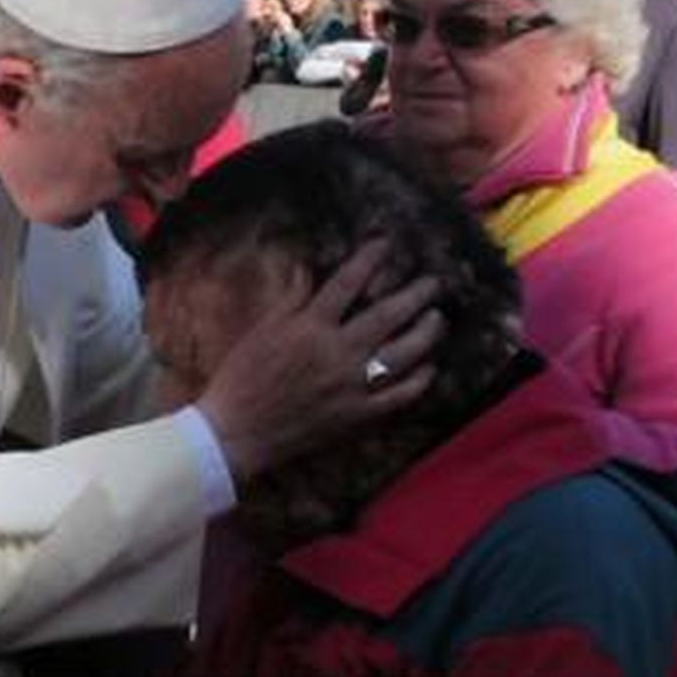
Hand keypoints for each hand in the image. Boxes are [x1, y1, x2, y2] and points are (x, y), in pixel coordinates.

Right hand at [197, 240, 442, 483]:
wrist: (238, 432)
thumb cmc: (243, 378)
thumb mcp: (262, 330)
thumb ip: (290, 298)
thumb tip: (305, 267)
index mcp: (310, 327)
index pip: (347, 283)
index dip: (369, 259)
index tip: (386, 244)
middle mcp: (337, 352)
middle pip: (387, 315)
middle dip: (415, 295)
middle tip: (433, 282)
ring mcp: (351, 386)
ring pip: (402, 354)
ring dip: (426, 333)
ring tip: (437, 319)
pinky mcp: (357, 415)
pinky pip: (398, 396)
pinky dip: (419, 381)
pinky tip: (428, 368)